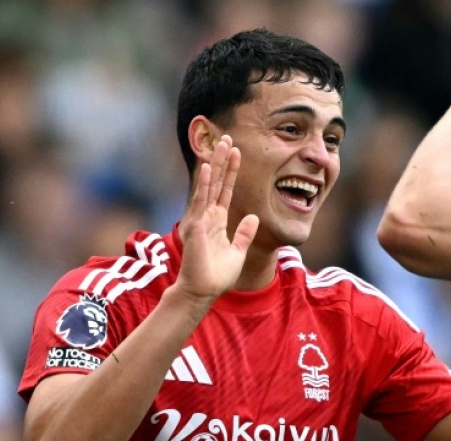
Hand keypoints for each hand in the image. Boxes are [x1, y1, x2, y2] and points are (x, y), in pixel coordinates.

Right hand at [176, 135, 259, 302]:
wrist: (203, 291)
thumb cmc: (217, 275)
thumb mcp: (237, 251)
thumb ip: (244, 234)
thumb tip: (254, 217)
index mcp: (217, 221)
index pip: (225, 190)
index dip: (231, 172)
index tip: (236, 153)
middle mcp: (207, 216)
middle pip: (216, 183)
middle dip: (222, 161)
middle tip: (227, 138)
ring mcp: (201, 219)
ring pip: (209, 186)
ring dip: (214, 165)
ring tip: (220, 145)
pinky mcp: (197, 226)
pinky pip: (200, 202)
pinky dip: (203, 185)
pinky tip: (206, 169)